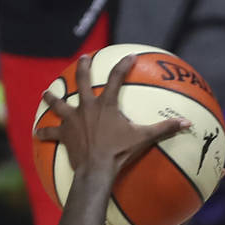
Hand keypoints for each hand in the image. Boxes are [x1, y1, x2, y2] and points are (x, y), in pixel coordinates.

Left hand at [35, 55, 189, 177]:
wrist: (96, 169)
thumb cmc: (120, 152)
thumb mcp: (144, 139)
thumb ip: (165, 128)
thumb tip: (187, 122)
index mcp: (106, 105)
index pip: (117, 79)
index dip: (124, 65)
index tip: (130, 55)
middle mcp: (86, 108)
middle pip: (81, 81)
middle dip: (83, 67)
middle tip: (83, 58)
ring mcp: (72, 120)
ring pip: (58, 104)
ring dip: (52, 97)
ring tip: (47, 92)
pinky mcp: (63, 134)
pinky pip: (50, 132)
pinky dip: (44, 131)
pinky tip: (37, 131)